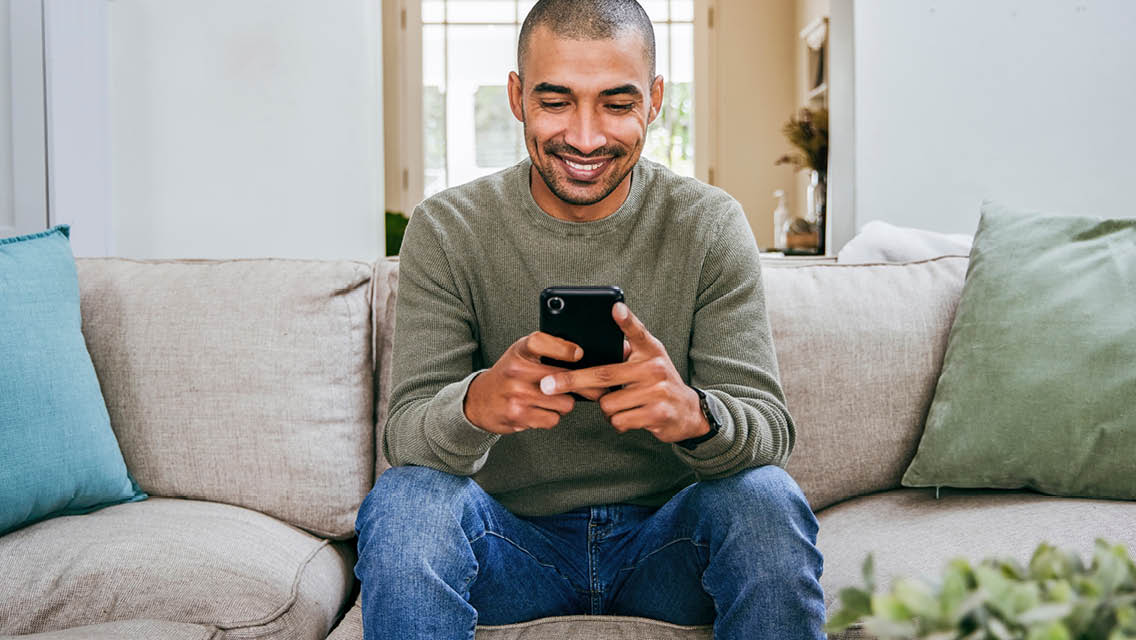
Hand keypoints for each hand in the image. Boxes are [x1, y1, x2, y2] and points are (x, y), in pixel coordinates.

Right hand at [464, 331, 609, 434]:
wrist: (479, 400)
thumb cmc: (509, 375)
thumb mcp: (522, 354)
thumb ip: (547, 350)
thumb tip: (584, 358)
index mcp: (519, 351)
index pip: (542, 342)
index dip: (564, 349)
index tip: (579, 355)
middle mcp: (516, 370)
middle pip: (564, 378)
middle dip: (583, 385)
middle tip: (596, 388)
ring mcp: (517, 394)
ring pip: (564, 402)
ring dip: (564, 404)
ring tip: (553, 399)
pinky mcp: (518, 415)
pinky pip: (553, 419)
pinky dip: (551, 417)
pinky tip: (541, 410)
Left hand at [539, 303, 709, 443]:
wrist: (688, 412)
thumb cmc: (658, 382)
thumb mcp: (649, 360)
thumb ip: (627, 350)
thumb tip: (594, 343)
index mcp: (651, 350)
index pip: (637, 332)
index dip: (626, 319)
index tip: (614, 306)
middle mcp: (655, 367)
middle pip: (603, 375)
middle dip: (571, 381)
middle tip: (548, 385)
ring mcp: (657, 391)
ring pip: (608, 404)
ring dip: (607, 409)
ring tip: (623, 405)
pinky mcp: (657, 414)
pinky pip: (619, 420)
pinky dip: (618, 422)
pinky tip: (631, 417)